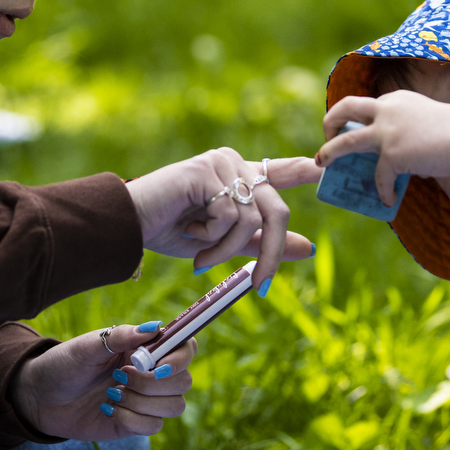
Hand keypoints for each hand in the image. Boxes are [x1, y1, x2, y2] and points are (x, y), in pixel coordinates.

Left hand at [10, 324, 196, 439]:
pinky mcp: (135, 424)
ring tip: (112, 394)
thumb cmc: (64, 364)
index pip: (185, 348)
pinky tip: (108, 409)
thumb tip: (154, 327)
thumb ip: (122, 336)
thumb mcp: (88, 346)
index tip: (155, 365)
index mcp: (145, 348)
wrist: (40, 397)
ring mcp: (145, 400)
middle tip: (120, 377)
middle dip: (153, 383)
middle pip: (185, 381)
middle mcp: (151, 373)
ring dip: (143, 401)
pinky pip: (154, 426)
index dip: (180, 358)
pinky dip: (131, 419)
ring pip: (175, 406)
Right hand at [125, 151, 320, 288]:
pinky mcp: (206, 171)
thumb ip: (262, 242)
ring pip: (252, 218)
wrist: (129, 227)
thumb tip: (308, 248)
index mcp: (237, 177)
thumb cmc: (170, 231)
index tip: (320, 169)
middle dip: (272, 252)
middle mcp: (232, 164)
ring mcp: (220, 164)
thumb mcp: (223, 242)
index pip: (276, 171)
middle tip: (259, 286)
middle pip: (276, 209)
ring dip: (226, 249)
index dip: (300, 170)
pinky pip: (230, 215)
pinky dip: (213, 238)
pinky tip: (190, 232)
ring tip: (200, 256)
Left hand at [315, 91, 449, 205]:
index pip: (367, 106)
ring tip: (322, 164)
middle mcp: (386, 110)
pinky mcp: (392, 153)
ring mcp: (386, 131)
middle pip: (345, 108)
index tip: (352, 131)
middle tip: (326, 137)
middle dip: (329, 123)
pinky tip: (388, 200)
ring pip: (345, 141)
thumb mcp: (425, 121)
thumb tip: (398, 163)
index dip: (358, 119)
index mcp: (395, 100)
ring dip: (329, 152)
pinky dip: (382, 190)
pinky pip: (379, 177)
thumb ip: (406, 132)